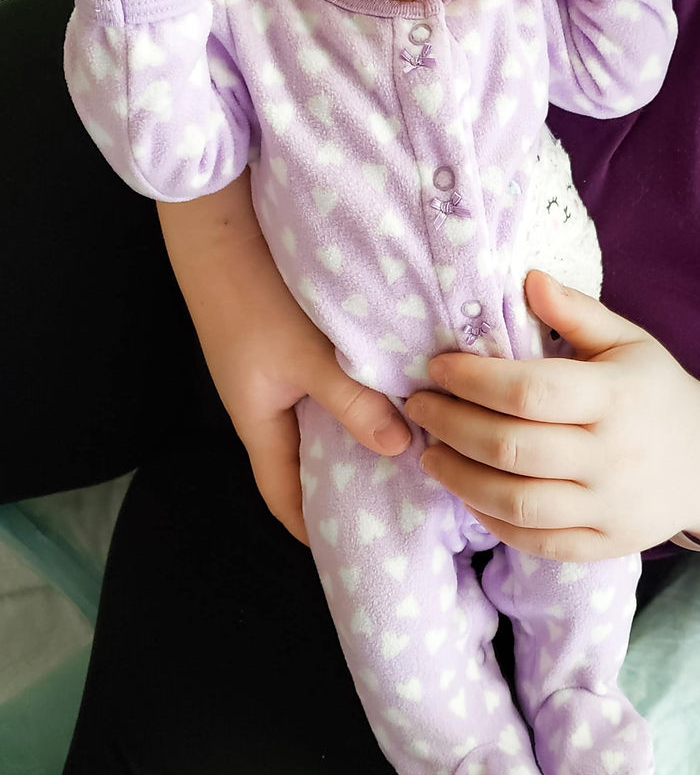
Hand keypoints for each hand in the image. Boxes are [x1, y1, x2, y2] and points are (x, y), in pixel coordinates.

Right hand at [157, 184, 410, 543]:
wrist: (218, 225)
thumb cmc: (255, 294)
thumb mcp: (309, 356)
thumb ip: (353, 403)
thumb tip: (401, 449)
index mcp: (257, 421)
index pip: (283, 496)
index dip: (312, 527)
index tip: (353, 549)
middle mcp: (262, 404)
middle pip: (303, 461)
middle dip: (343, 482)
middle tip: (397, 498)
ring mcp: (272, 372)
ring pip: (316, 420)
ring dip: (353, 431)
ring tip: (406, 445)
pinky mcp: (283, 341)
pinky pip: (321, 383)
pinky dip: (352, 392)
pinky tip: (389, 385)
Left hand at [403, 271, 699, 559]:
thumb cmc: (656, 391)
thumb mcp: (629, 341)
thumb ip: (577, 311)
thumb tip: (526, 277)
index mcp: (616, 396)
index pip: (528, 391)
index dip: (472, 380)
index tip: (437, 367)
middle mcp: (613, 455)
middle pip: (511, 447)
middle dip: (451, 426)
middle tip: (418, 408)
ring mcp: (610, 506)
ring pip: (516, 501)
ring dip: (459, 478)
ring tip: (430, 454)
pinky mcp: (605, 545)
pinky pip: (537, 540)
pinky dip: (492, 520)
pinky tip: (467, 493)